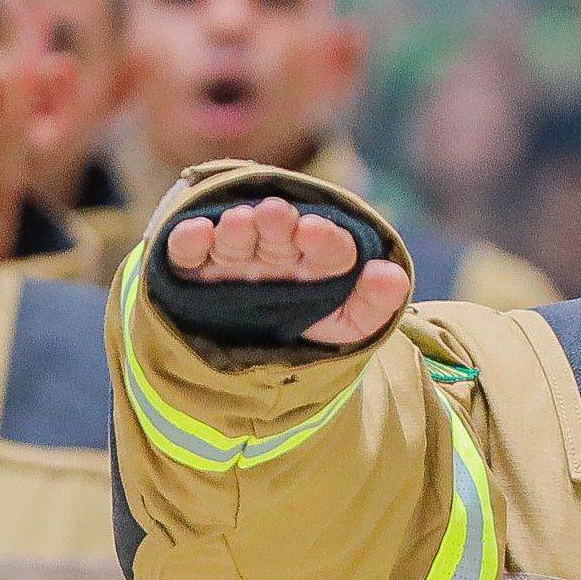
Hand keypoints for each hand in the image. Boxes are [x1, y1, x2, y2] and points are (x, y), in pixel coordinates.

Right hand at [160, 198, 413, 350]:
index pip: (327, 247)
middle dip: (277, 224)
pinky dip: (189, 240)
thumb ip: (374, 306)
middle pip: (278, 234)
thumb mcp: (347, 328)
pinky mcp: (194, 271)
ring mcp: (233, 260)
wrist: (252, 362)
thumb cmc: (306, 332)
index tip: (315, 234)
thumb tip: (392, 275)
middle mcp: (274, 253)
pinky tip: (197, 232)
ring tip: (239, 224)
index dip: (323, 240)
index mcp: (315, 261)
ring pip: (235, 238)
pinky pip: (189, 252)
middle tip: (275, 217)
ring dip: (237, 230)